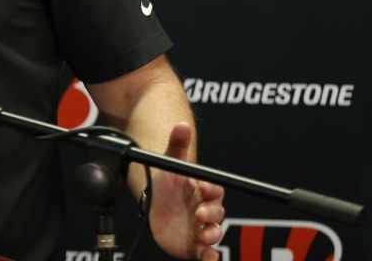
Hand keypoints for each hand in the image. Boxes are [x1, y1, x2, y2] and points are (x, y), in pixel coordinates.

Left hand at [149, 122, 225, 259]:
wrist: (155, 206)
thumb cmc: (166, 185)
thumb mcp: (170, 164)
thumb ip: (177, 145)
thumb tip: (182, 125)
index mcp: (203, 191)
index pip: (214, 190)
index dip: (211, 189)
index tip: (203, 188)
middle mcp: (205, 210)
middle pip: (216, 213)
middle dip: (210, 213)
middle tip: (199, 213)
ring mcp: (200, 228)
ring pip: (212, 232)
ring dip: (211, 234)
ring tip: (203, 235)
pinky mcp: (193, 245)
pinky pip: (205, 253)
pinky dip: (209, 257)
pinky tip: (209, 258)